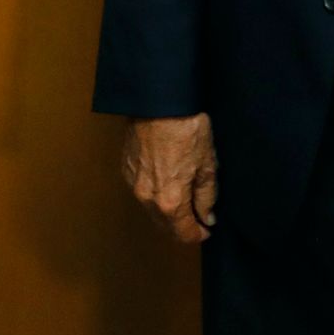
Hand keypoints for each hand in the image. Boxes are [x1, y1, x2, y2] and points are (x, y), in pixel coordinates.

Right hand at [122, 114, 217, 242]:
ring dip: (167, 211)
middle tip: (197, 214)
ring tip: (183, 195)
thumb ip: (207, 196)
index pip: (184, 234)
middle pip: (166, 227)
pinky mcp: (125, 168)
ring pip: (152, 210)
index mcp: (170, 201)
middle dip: (182, 226)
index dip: (199, 234)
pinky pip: (141, 192)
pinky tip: (165, 179)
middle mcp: (147, 198)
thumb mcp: (207, 163)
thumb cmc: (186, 128)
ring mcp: (133, 184)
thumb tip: (206, 216)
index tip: (207, 227)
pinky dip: (154, 194)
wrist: (159, 101)